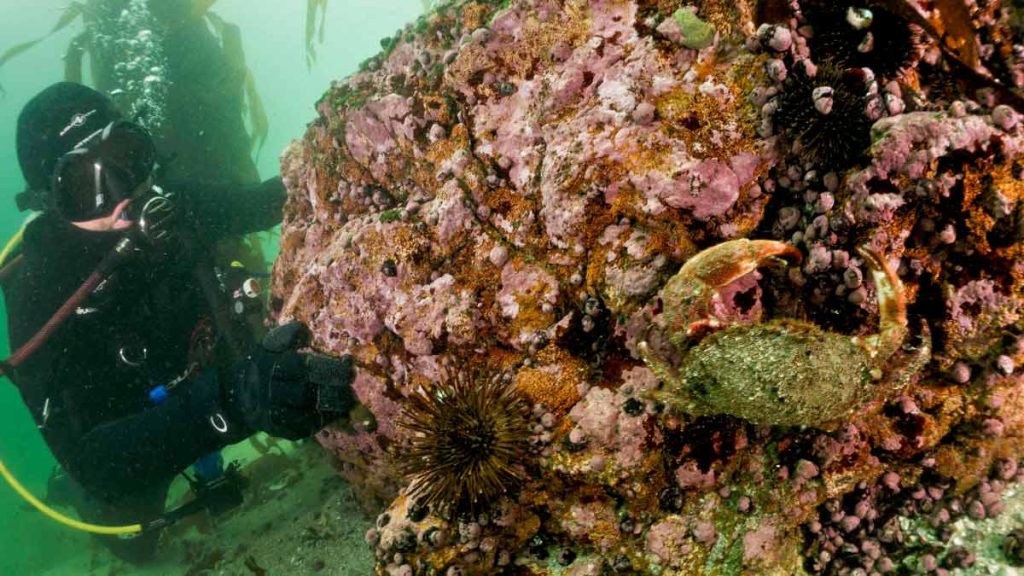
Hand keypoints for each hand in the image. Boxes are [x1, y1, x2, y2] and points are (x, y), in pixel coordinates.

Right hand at [225, 322, 356, 439]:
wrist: (240, 398)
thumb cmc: (264, 366)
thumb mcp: (269, 346)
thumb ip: (288, 336)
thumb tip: (307, 331)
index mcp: (268, 367)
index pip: (300, 367)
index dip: (326, 366)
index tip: (347, 362)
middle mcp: (269, 393)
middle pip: (305, 393)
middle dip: (332, 387)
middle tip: (350, 381)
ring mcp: (274, 415)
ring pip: (307, 414)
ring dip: (333, 406)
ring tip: (350, 397)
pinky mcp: (281, 431)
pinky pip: (306, 428)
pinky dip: (325, 420)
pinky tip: (339, 411)